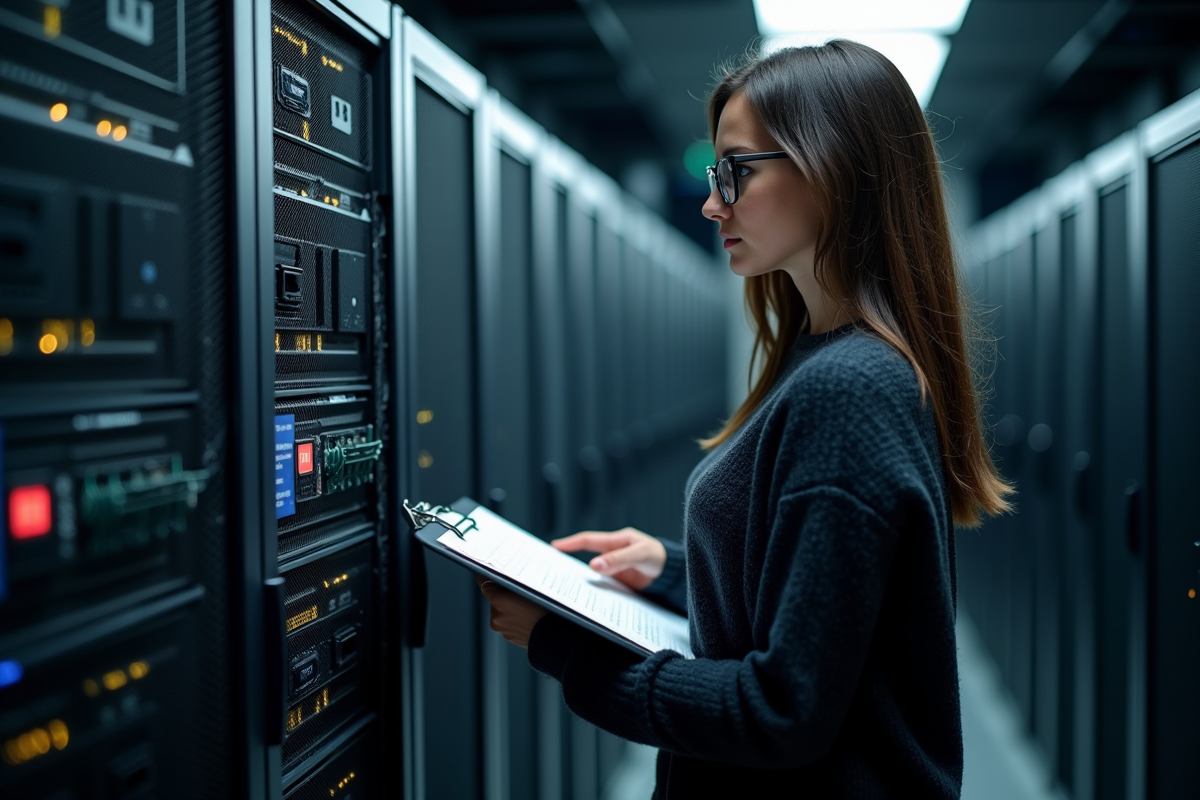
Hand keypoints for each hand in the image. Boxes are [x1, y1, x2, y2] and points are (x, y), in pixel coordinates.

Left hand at [477, 575, 546, 647]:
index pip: (484, 584)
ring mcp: (502, 628)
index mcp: (498, 601)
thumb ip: (512, 584)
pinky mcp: (508, 637)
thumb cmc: (546, 609)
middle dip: (503, 595)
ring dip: (509, 608)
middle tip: (518, 593)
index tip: (485, 573)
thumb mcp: (529, 589)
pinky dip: (514, 619)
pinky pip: (508, 623)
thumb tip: (504, 580)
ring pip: (501, 612)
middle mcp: (496, 615)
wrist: (555, 635)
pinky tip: (527, 618)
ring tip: (527, 608)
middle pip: (494, 599)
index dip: (486, 578)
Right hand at [551, 528, 665, 590]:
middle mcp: (613, 553)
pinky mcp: (620, 582)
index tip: (554, 547)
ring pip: (593, 573)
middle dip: (569, 560)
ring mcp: (615, 568)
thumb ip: (618, 560)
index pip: (589, 540)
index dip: (571, 543)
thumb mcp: (639, 555)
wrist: (673, 574)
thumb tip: (593, 565)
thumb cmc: (659, 557)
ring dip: (581, 579)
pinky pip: (603, 585)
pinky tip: (587, 599)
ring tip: (563, 586)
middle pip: (586, 556)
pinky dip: (594, 591)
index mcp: (616, 541)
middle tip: (550, 568)